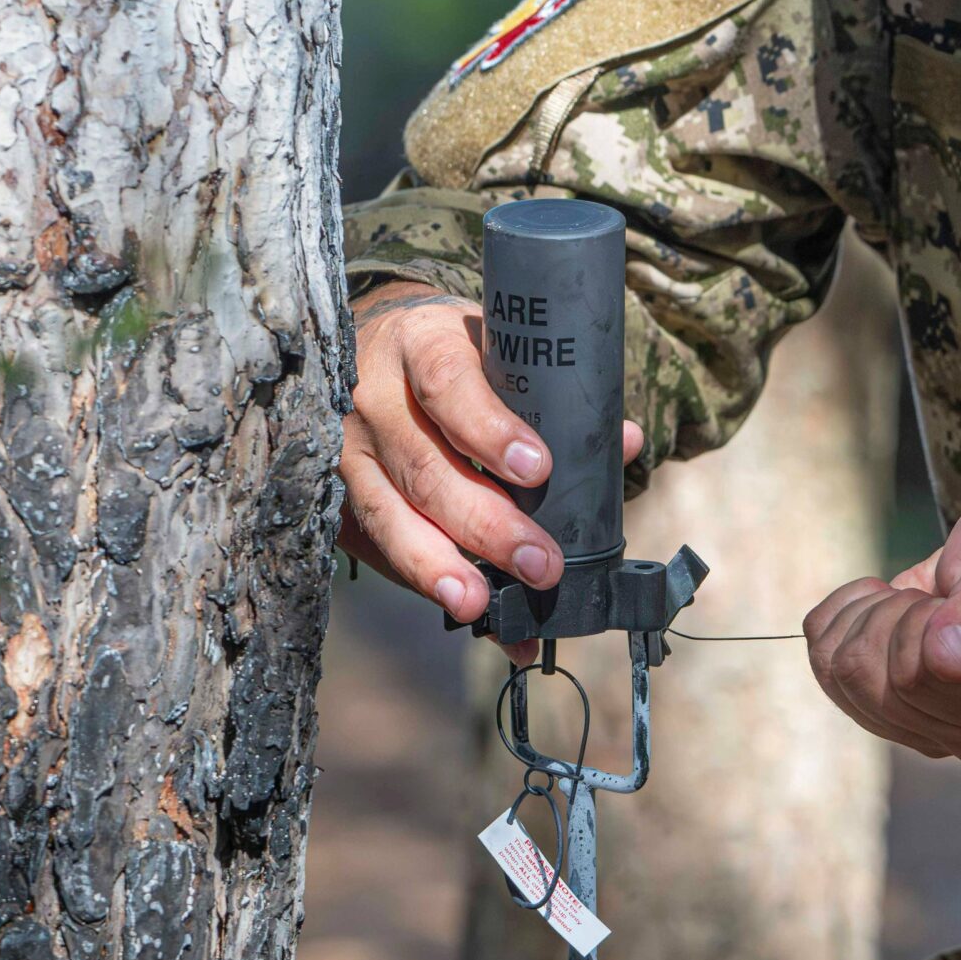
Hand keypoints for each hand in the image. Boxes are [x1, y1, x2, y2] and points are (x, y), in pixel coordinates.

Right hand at [340, 280, 643, 648]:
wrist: (371, 347)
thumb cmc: (454, 356)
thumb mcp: (498, 351)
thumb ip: (555, 395)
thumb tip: (624, 442)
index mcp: (420, 345)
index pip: (450, 385)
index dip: (492, 430)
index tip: (540, 470)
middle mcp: (373, 397)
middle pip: (425, 468)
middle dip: (486, 525)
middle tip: (542, 566)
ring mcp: (346, 450)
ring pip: (388, 514)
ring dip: (438, 566)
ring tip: (481, 606)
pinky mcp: (335, 494)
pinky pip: (375, 546)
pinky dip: (423, 583)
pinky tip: (470, 614)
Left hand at [803, 494, 960, 764]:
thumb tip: (946, 659)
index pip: (922, 676)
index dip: (919, 619)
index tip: (954, 591)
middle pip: (874, 679)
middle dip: (893, 611)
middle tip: (940, 593)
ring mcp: (930, 730)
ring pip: (842, 675)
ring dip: (867, 614)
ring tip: (916, 599)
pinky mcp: (893, 715)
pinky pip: (826, 667)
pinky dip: (843, 617)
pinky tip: (888, 603)